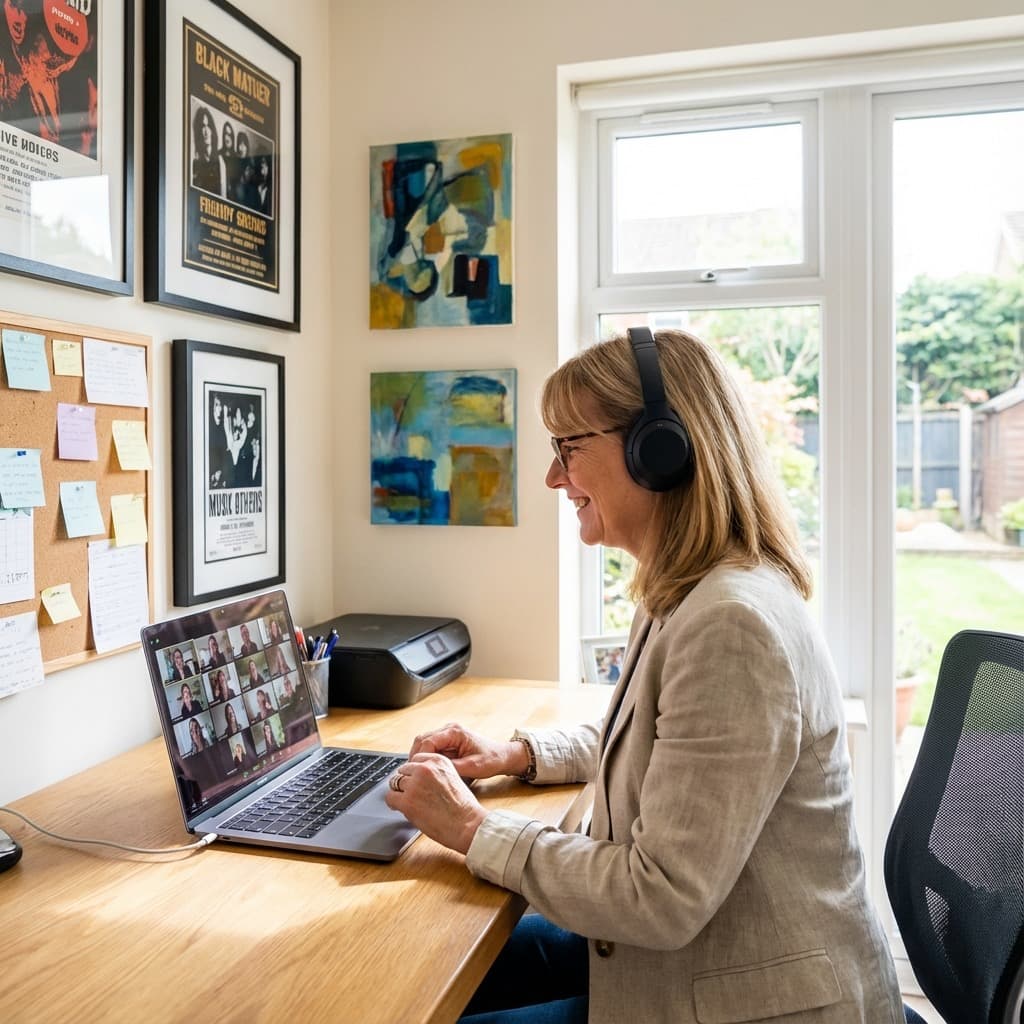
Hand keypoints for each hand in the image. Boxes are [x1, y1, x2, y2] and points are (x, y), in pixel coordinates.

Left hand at [385, 753, 487, 853]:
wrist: (467, 824)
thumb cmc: (462, 806)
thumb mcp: (452, 777)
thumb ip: (434, 773)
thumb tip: (415, 776)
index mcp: (438, 760)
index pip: (414, 760)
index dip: (414, 773)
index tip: (416, 782)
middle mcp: (425, 768)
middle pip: (403, 771)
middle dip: (407, 783)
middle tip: (414, 795)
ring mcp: (414, 784)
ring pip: (395, 784)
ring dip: (401, 793)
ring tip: (412, 803)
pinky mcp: (407, 801)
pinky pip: (390, 798)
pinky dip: (394, 804)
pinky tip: (402, 809)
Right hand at [408, 723, 527, 779]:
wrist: (502, 756)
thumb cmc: (491, 760)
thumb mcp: (473, 767)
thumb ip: (452, 768)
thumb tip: (433, 771)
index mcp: (455, 732)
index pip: (428, 741)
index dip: (420, 757)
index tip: (416, 770)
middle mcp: (449, 729)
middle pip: (422, 739)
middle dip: (416, 756)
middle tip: (412, 773)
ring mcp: (448, 734)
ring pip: (424, 742)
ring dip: (420, 756)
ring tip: (418, 772)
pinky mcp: (448, 741)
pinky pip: (431, 747)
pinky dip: (426, 757)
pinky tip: (426, 769)